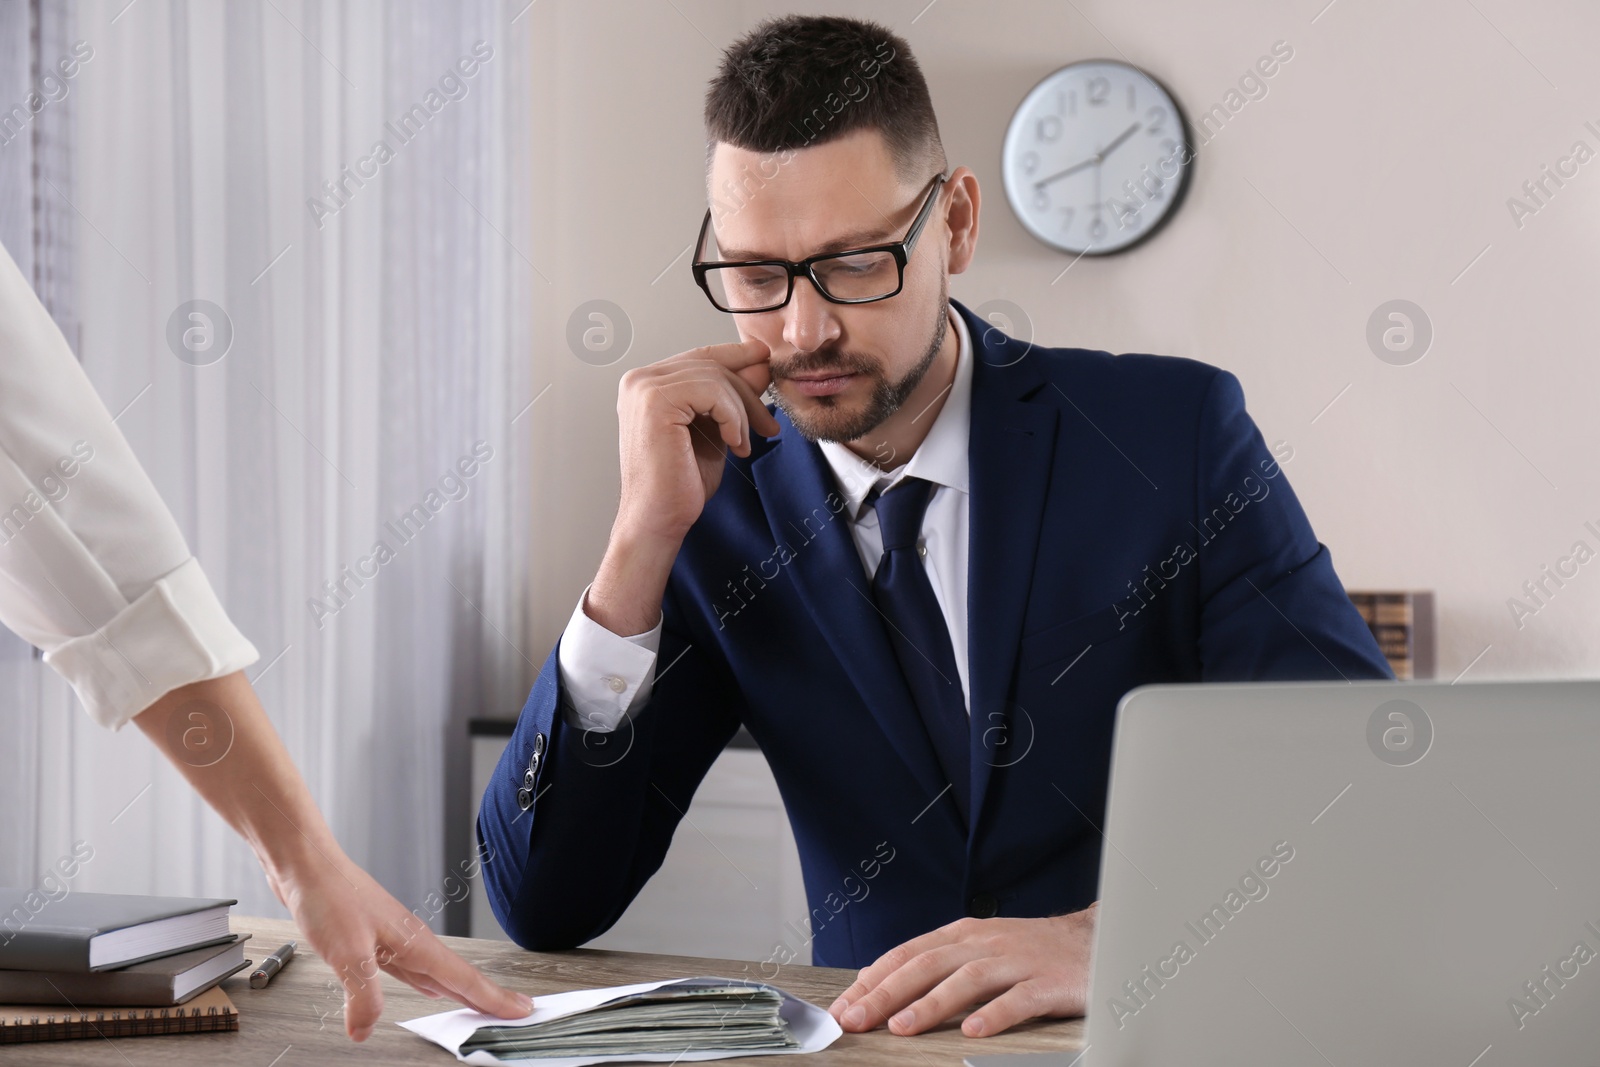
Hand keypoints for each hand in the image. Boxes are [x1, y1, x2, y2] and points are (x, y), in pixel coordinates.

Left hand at [266, 847, 532, 1040]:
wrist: (306, 864)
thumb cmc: (329, 895)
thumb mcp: (347, 953)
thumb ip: (363, 994)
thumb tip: (366, 1029)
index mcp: (415, 943)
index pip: (464, 978)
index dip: (494, 998)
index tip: (522, 1009)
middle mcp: (411, 940)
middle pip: (458, 976)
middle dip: (487, 996)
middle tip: (513, 1011)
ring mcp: (394, 938)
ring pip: (436, 973)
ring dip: (459, 991)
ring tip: (477, 1007)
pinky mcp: (374, 939)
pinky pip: (412, 969)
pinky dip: (426, 983)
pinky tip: (425, 988)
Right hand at [613, 337, 777, 544]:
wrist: (660, 519)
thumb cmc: (680, 483)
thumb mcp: (716, 429)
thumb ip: (731, 397)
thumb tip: (759, 365)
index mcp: (648, 385)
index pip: (700, 357)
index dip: (736, 356)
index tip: (764, 361)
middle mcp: (640, 380)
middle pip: (711, 365)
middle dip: (748, 394)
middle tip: (767, 426)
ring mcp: (644, 388)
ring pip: (715, 377)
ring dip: (741, 412)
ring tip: (743, 444)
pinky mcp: (655, 400)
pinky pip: (712, 392)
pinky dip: (732, 418)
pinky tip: (733, 444)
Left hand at [828, 906, 1096, 1037]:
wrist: (1096, 941)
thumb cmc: (1031, 951)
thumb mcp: (976, 948)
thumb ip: (930, 962)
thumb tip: (875, 977)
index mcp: (964, 935)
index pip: (907, 954)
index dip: (872, 980)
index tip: (842, 1006)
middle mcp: (985, 943)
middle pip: (927, 964)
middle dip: (886, 992)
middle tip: (855, 1019)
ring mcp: (1018, 962)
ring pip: (967, 979)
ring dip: (931, 1003)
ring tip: (901, 1027)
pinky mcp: (1049, 983)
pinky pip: (1019, 1000)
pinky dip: (995, 1014)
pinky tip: (974, 1032)